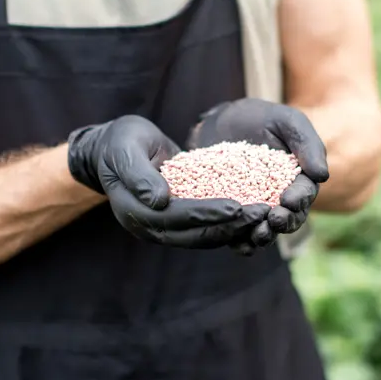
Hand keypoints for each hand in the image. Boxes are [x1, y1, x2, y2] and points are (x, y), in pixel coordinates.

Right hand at [68, 116, 268, 247]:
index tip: (236, 207)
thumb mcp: (124, 150)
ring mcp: (166, 228)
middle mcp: (152, 228)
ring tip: (265, 214)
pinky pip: (208, 227)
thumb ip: (139, 174)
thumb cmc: (119, 143)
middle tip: (262, 213)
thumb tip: (159, 200)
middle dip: (231, 225)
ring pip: (206, 236)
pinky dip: (231, 223)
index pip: (177, 218)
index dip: (207, 213)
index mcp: (135, 214)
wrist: (115, 148)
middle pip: (196, 235)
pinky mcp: (181, 221)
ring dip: (236, 228)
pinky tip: (256, 213)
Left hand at [188, 98, 328, 253]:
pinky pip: (239, 232)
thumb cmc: (261, 119)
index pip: (304, 194)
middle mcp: (281, 200)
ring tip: (258, 234)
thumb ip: (306, 144)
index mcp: (299, 180)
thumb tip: (322, 176)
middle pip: (289, 218)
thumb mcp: (287, 121)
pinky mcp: (234, 214)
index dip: (299, 199)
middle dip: (284, 222)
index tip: (290, 200)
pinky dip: (239, 241)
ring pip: (266, 230)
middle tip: (275, 219)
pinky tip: (236, 243)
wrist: (222, 121)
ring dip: (264, 236)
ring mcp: (257, 209)